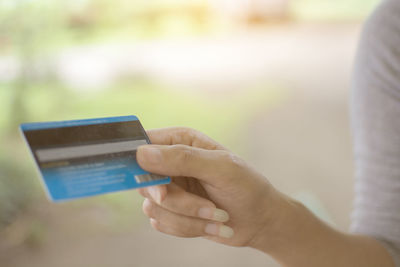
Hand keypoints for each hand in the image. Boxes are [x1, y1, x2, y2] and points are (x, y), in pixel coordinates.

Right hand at [136, 127, 286, 247]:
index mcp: (180, 141)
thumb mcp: (220, 168)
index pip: (143, 144)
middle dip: (177, 200)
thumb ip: (183, 159)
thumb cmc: (246, 186)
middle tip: (207, 204)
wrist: (258, 220)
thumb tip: (142, 154)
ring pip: (153, 207)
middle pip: (145, 181)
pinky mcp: (170, 212)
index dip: (140, 163)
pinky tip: (211, 224)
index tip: (160, 183)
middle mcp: (169, 163)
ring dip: (188, 217)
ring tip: (217, 214)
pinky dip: (188, 228)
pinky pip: (161, 224)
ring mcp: (169, 188)